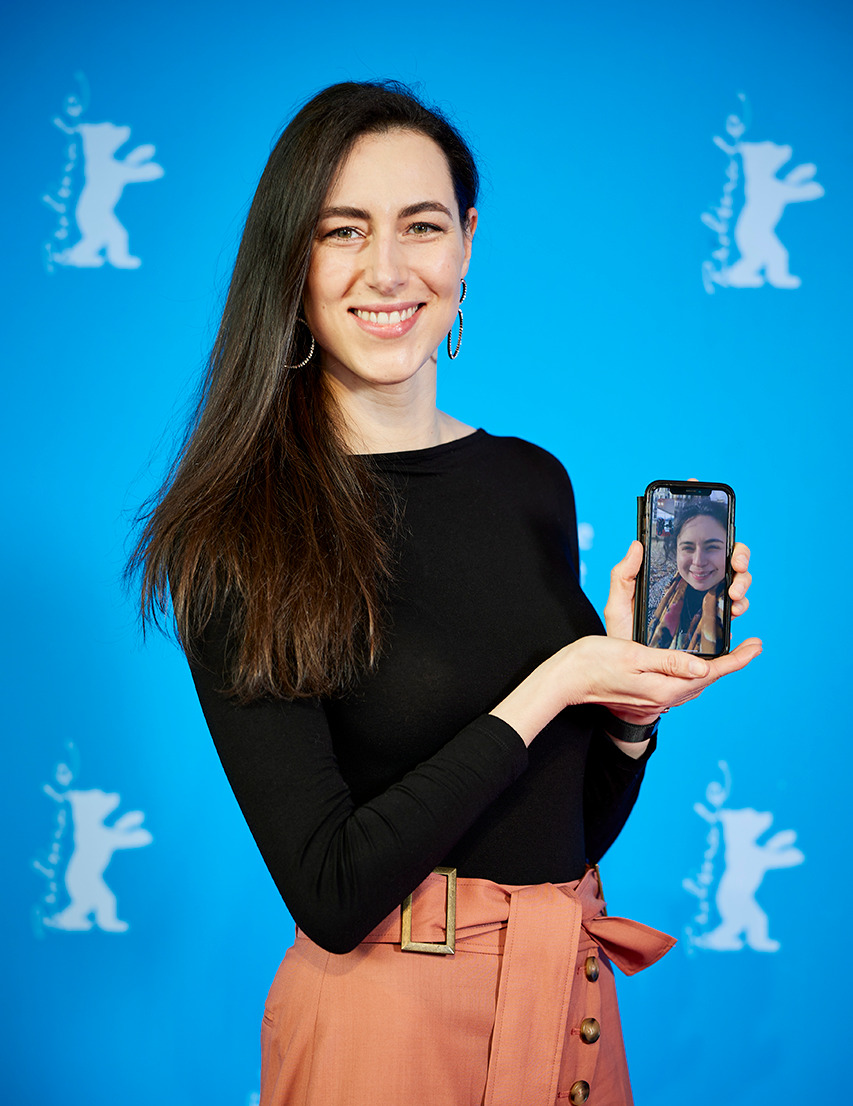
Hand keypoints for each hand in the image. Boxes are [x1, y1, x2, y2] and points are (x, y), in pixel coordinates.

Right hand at [567, 634, 762, 724]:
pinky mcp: (647, 696)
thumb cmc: (594, 662)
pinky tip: (694, 664)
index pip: (710, 672)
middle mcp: (664, 698)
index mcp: (664, 688)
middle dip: (730, 663)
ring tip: (729, 653)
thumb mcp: (632, 655)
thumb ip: (668, 661)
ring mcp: (655, 699)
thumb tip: (701, 666)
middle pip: (707, 679)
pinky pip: (680, 685)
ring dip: (714, 669)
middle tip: (750, 645)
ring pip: (694, 683)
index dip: (736, 659)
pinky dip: (694, 673)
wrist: (568, 681)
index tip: (756, 646)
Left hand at [604, 540, 753, 638]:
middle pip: (732, 574)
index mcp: (681, 582)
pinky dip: (740, 618)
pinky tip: (735, 619)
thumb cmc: (624, 635)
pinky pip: (732, 626)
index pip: (711, 557)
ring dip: (743, 592)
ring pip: (738, 597)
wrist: (629, 672)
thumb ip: (624, 575)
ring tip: (734, 599)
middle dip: (741, 570)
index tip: (731, 552)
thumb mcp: (620, 604)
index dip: (728, 550)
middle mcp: (700, 595)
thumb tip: (637, 545)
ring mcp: (708, 616)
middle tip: (735, 573)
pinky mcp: (712, 638)